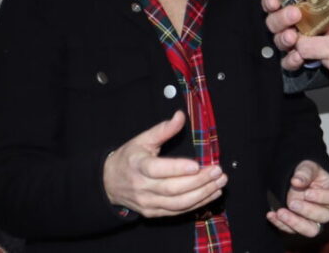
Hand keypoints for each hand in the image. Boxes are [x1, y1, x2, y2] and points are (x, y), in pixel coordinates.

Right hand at [103, 111, 226, 217]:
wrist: (109, 183)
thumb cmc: (129, 158)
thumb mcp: (142, 140)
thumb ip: (163, 129)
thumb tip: (181, 116)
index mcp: (138, 166)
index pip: (157, 170)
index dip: (177, 169)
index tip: (196, 165)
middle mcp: (142, 187)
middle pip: (172, 189)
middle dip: (198, 182)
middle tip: (217, 172)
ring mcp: (148, 203)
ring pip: (178, 203)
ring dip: (202, 194)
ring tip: (219, 183)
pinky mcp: (154, 213)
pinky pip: (178, 212)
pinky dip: (197, 204)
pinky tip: (212, 194)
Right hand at [261, 0, 328, 70]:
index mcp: (290, 9)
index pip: (273, 3)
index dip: (270, 1)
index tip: (275, 1)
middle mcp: (286, 26)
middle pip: (273, 21)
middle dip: (282, 18)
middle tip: (294, 14)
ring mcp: (289, 43)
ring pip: (279, 40)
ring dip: (285, 38)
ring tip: (293, 36)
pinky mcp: (294, 58)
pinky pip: (287, 61)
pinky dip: (292, 59)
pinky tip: (298, 56)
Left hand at [266, 160, 328, 236]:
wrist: (297, 181)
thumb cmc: (308, 174)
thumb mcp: (307, 167)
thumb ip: (304, 173)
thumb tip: (296, 181)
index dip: (322, 197)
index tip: (307, 193)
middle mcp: (328, 209)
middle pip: (324, 216)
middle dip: (307, 211)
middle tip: (292, 203)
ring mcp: (315, 220)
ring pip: (311, 230)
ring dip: (295, 223)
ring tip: (281, 213)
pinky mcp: (301, 226)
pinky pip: (293, 231)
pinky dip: (281, 224)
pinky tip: (272, 215)